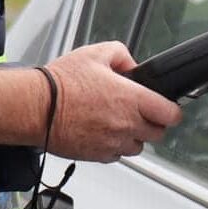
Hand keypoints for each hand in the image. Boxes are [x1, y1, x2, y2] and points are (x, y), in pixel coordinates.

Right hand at [39, 41, 182, 161]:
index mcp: (132, 98)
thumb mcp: (94, 53)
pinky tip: (99, 132)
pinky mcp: (98, 155)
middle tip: (136, 113)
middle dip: (151, 123)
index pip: (171, 114)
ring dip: (132, 137)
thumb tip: (132, 65)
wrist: (35, 107)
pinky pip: (116, 155)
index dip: (170, 110)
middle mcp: (127, 124)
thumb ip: (121, 54)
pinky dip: (112, 146)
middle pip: (157, 133)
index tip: (165, 108)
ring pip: (137, 147)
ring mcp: (113, 142)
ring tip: (114, 123)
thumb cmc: (60, 83)